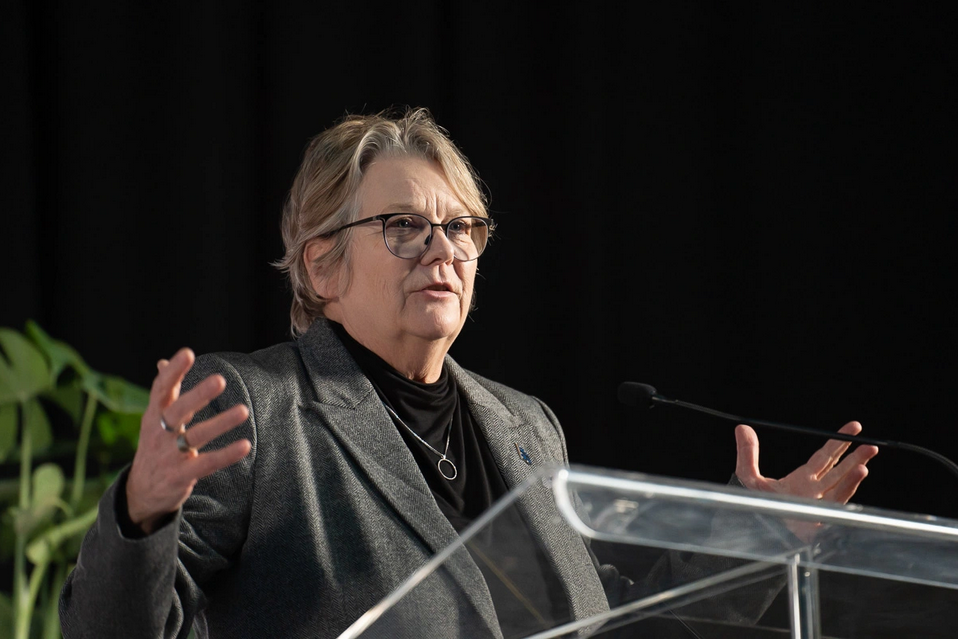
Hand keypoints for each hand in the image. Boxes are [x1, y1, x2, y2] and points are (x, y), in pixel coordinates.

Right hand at [126, 348, 251, 533]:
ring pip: (196, 436)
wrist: (141, 492)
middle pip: (177, 411)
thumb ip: (164, 392)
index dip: (172, 371)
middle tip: (220, 380)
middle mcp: (159, 433)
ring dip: (220, 423)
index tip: (187, 353)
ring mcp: (169, 455)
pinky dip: (226, 454)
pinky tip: (245, 445)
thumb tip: (163, 361)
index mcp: (153, 415)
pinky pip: (207, 463)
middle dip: (198, 395)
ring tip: (243, 410)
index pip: (161, 389)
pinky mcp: (181, 475)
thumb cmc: (155, 446)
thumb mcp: (154, 419)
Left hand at [734, 422, 878, 540]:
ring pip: (841, 488)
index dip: (840, 441)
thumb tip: (741, 427)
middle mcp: (814, 492)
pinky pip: (835, 506)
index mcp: (802, 480)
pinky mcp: (818, 524)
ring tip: (865, 462)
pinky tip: (857, 478)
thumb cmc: (752, 508)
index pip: (826, 457)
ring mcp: (818, 508)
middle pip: (839, 471)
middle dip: (856, 457)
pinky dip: (846, 490)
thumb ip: (748, 453)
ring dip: (854, 476)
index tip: (855, 427)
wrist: (751, 532)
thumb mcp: (748, 477)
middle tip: (871, 445)